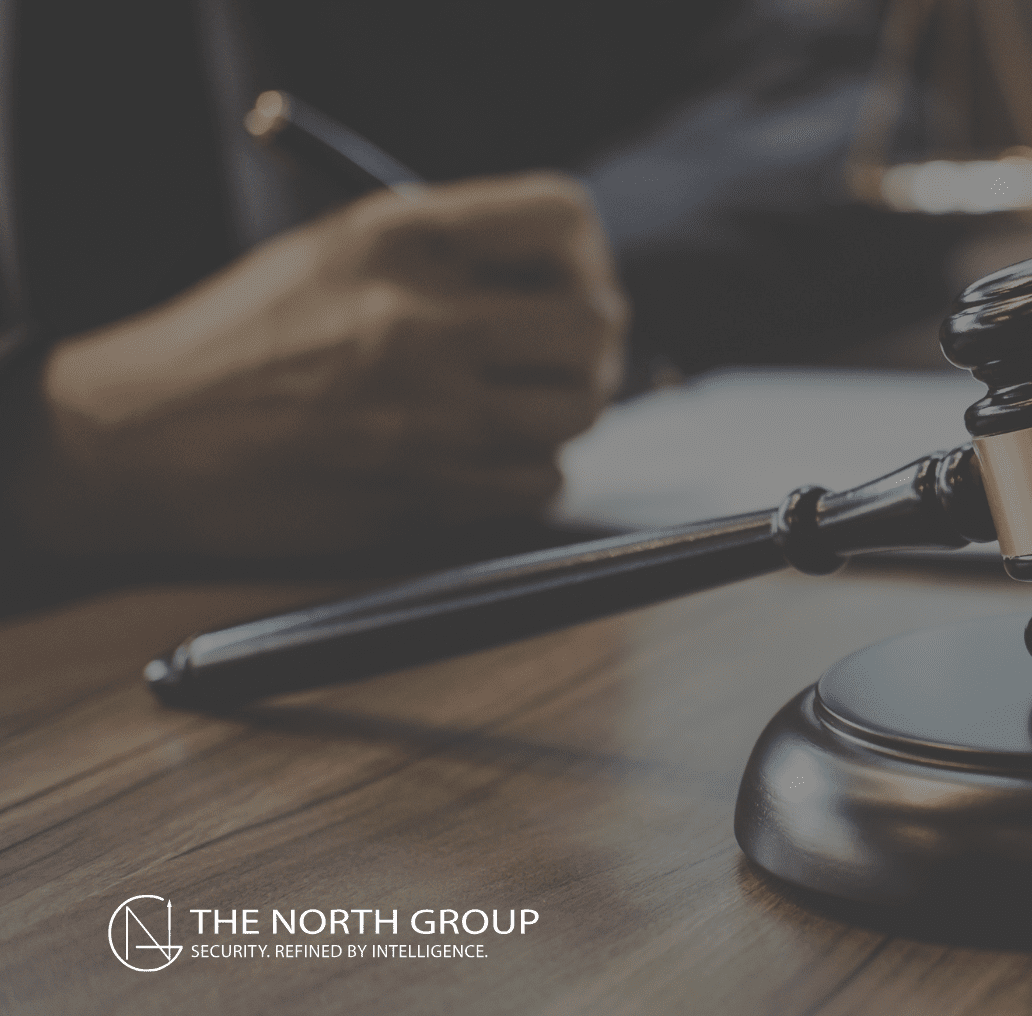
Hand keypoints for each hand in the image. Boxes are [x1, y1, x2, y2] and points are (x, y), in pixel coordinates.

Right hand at [6, 172, 626, 556]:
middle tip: (559, 355)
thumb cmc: (244, 339)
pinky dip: (526, 471)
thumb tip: (564, 275)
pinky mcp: (427, 490)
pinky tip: (478, 454)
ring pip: (578, 408)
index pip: (562, 218)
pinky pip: (539, 480)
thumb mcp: (340, 251)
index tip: (567, 278)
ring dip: (560, 409)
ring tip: (511, 404)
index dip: (582, 252)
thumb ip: (450, 252)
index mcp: (402, 238)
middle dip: (589, 341)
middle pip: (594, 323)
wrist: (145, 437)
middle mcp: (425, 319)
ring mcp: (430, 411)